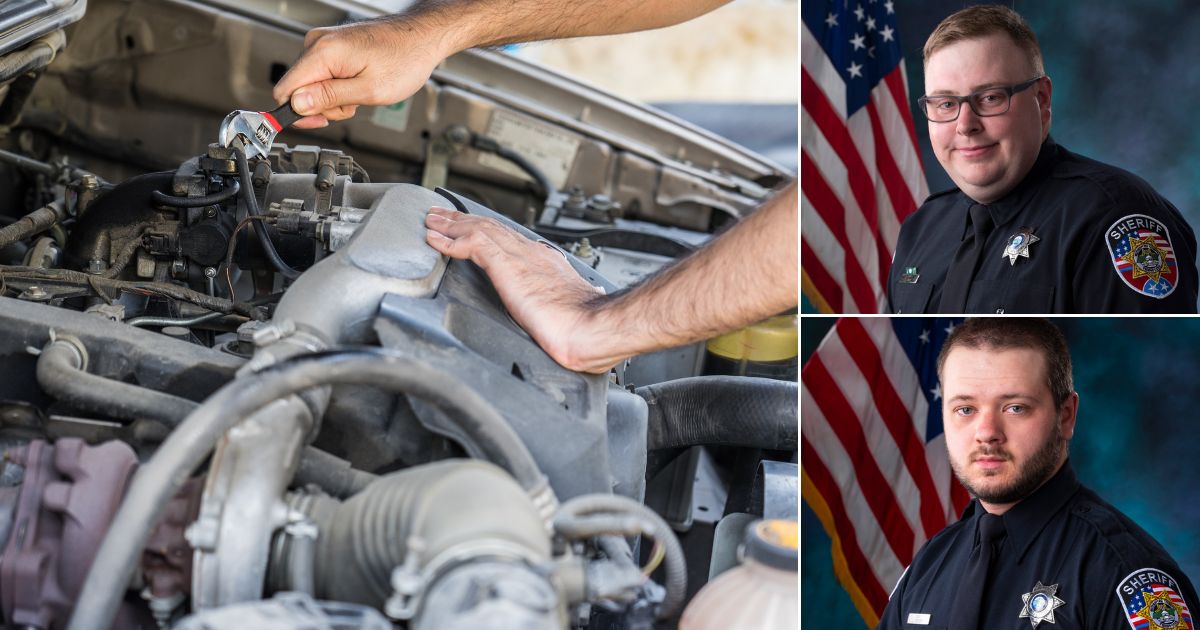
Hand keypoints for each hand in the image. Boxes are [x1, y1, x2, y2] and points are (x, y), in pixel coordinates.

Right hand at [272, 17, 453, 128]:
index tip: (316, 123)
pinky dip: (338, 87)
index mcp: (323, 52)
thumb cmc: (404, 60)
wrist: (420, 39)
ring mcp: (324, 43)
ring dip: (333, 98)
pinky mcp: (332, 46)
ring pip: (311, 84)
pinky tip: (356, 84)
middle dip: (323, 106)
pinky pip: (322, 75)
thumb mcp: (369, 90)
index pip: (285, 89)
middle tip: (351, 105)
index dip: (297, 113)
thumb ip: (330, 98)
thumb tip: (297, 105)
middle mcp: (318, 43)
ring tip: (359, 93)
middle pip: (299, 89)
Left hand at [423, 207, 615, 372]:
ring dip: (451, 225)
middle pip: (492, 228)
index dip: (487, 232)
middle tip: (442, 216)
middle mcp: (532, 254)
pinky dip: (450, 241)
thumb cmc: (585, 330)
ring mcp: (519, 257)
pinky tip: (434, 240)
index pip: (510, 240)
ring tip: (431, 222)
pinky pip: (471, 244)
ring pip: (478, 230)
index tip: (472, 231)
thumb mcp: (566, 315)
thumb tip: (556, 321)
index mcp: (547, 264)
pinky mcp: (507, 265)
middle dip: (464, 221)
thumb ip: (556, 311)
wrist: (591, 329)